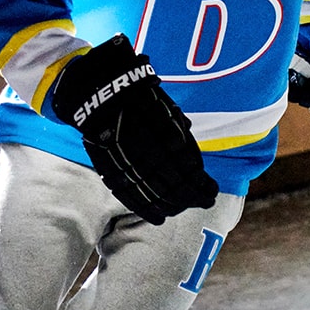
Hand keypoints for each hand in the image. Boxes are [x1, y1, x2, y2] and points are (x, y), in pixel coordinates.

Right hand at [52, 34, 217, 224]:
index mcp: (159, 127)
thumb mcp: (163, 107)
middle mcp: (142, 143)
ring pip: (151, 189)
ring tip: (183, 210)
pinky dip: (144, 208)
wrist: (99, 91)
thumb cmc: (138, 98)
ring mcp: (124, 157)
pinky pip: (128, 192)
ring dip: (170, 204)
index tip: (211, 190)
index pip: (185, 162)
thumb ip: (178, 131)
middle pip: (171, 178)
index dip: (199, 180)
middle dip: (191, 195)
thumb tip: (192, 159)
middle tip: (205, 203)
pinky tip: (158, 218)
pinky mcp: (109, 166)